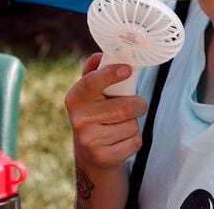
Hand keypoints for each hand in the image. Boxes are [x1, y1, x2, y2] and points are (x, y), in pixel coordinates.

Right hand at [65, 53, 146, 168]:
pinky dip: (134, 139)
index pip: (92, 82)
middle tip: (135, 104)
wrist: (91, 153)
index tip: (127, 69)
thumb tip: (99, 56)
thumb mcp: (92, 94)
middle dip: (139, 104)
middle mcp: (79, 120)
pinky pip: (135, 141)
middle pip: (126, 107)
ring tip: (121, 124)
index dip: (110, 74)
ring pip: (132, 125)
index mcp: (75, 99)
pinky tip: (121, 139)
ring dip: (134, 122)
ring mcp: (90, 141)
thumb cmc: (97, 114)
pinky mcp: (104, 157)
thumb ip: (96, 72)